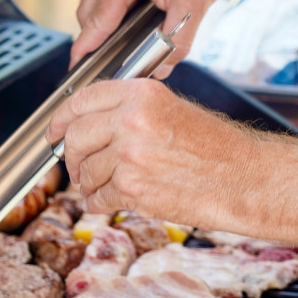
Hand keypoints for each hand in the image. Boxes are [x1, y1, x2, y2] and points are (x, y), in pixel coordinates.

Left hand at [47, 78, 259, 227]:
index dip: (60, 118)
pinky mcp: (131, 189)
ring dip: (89, 184)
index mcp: (141, 94)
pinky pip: (96, 198)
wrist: (244, 178)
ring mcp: (129, 156)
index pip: (81, 100)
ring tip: (109, 185)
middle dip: (71, 156)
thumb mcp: (170, 109)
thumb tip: (86, 124)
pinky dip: (99, 203)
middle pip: (75, 138)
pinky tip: (113, 199)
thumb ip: (127, 111)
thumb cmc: (215, 147)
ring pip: (84, 172)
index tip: (53, 131)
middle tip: (78, 166)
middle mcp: (131, 121)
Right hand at [70, 0, 246, 76]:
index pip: (97, 20)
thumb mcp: (194, 6)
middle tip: (104, 57)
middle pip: (87, 10)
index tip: (76, 66)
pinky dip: (111, 2)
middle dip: (93, 35)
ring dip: (102, 18)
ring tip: (118, 38)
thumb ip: (176, 43)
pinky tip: (129, 14)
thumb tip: (162, 67)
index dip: (85, 47)